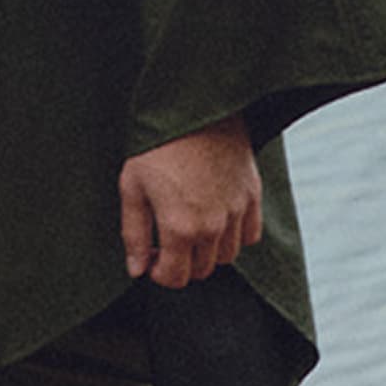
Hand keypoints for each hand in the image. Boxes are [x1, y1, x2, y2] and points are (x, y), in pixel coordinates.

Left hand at [118, 114, 262, 287]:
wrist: (194, 107)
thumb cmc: (157, 146)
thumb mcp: (132, 189)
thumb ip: (134, 234)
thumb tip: (137, 270)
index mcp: (180, 227)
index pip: (176, 278)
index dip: (159, 274)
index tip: (151, 258)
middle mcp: (213, 226)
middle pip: (202, 270)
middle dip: (182, 264)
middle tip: (167, 242)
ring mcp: (237, 211)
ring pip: (228, 256)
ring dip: (208, 252)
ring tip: (190, 228)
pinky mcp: (253, 195)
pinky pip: (250, 235)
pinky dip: (235, 235)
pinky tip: (216, 219)